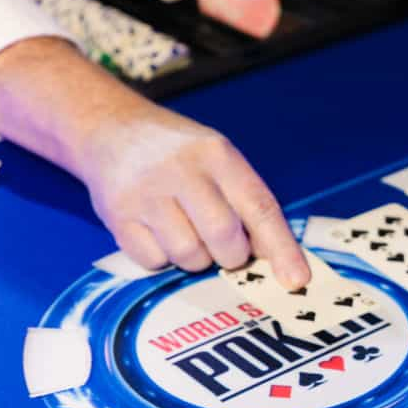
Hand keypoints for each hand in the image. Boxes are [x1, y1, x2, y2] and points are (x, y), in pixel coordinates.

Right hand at [79, 104, 309, 287]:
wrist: (109, 127)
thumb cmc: (178, 154)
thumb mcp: (218, 161)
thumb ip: (248, 203)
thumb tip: (277, 259)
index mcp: (217, 155)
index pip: (259, 207)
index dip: (282, 248)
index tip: (298, 279)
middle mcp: (181, 170)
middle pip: (224, 238)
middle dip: (232, 256)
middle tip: (224, 247)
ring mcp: (145, 192)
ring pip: (189, 255)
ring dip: (195, 258)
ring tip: (185, 231)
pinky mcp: (116, 214)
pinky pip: (153, 261)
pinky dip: (161, 257)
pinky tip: (156, 232)